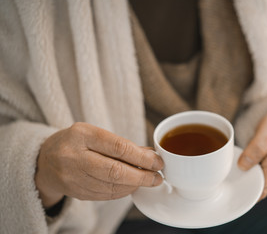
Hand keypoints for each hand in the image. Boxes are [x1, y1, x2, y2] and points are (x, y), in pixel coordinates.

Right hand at [35, 122, 163, 207]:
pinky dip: (123, 192)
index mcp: (82, 135)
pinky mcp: (76, 193)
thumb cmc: (76, 143)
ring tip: (149, 181)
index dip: (142, 158)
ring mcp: (73, 178)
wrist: (45, 161)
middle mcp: (75, 157)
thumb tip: (150, 155)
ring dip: (135, 185)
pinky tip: (132, 186)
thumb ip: (121, 144)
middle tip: (158, 177)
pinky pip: (106, 195)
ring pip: (112, 186)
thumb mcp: (95, 134)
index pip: (118, 147)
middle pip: (115, 171)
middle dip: (142, 176)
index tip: (157, 162)